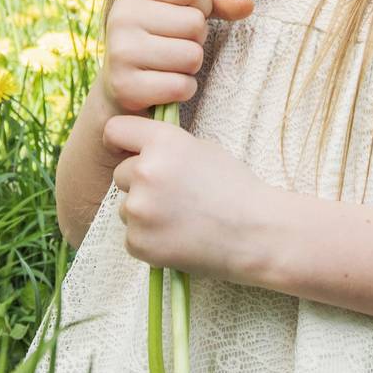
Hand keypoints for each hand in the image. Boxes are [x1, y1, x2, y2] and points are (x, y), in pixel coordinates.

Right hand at [102, 0, 253, 116]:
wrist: (119, 86)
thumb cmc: (157, 41)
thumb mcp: (180, 11)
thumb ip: (215, 2)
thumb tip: (248, 5)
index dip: (200, 7)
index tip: (180, 18)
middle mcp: (122, 16)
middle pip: (195, 23)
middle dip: (195, 40)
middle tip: (174, 46)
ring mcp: (120, 52)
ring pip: (191, 56)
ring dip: (190, 67)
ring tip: (169, 65)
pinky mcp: (125, 86)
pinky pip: (181, 86)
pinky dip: (182, 89)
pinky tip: (164, 85)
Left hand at [102, 113, 280, 285]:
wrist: (257, 234)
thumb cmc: (236, 189)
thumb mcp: (203, 149)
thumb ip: (166, 146)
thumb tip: (138, 148)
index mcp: (162, 142)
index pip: (114, 130)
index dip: (121, 142)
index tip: (125, 151)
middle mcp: (145, 171)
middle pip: (121, 174)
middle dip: (140, 184)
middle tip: (174, 196)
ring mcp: (139, 209)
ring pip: (126, 208)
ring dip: (145, 214)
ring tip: (181, 220)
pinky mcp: (139, 242)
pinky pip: (132, 237)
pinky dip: (150, 240)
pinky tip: (178, 239)